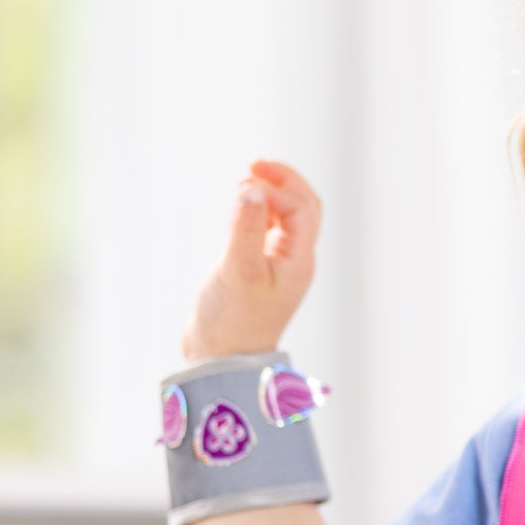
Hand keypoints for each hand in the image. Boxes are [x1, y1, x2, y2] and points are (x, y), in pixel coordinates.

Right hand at [181, 161, 321, 360]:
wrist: (220, 360)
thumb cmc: (231, 321)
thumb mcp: (237, 269)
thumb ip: (246, 227)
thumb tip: (253, 186)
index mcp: (299, 261)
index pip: (301, 210)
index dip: (277, 188)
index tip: (245, 180)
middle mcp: (295, 261)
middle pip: (304, 209)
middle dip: (284, 182)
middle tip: (255, 163)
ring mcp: (278, 266)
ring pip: (288, 219)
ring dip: (272, 195)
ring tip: (246, 180)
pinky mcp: (258, 270)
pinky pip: (269, 232)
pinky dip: (259, 212)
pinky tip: (240, 206)